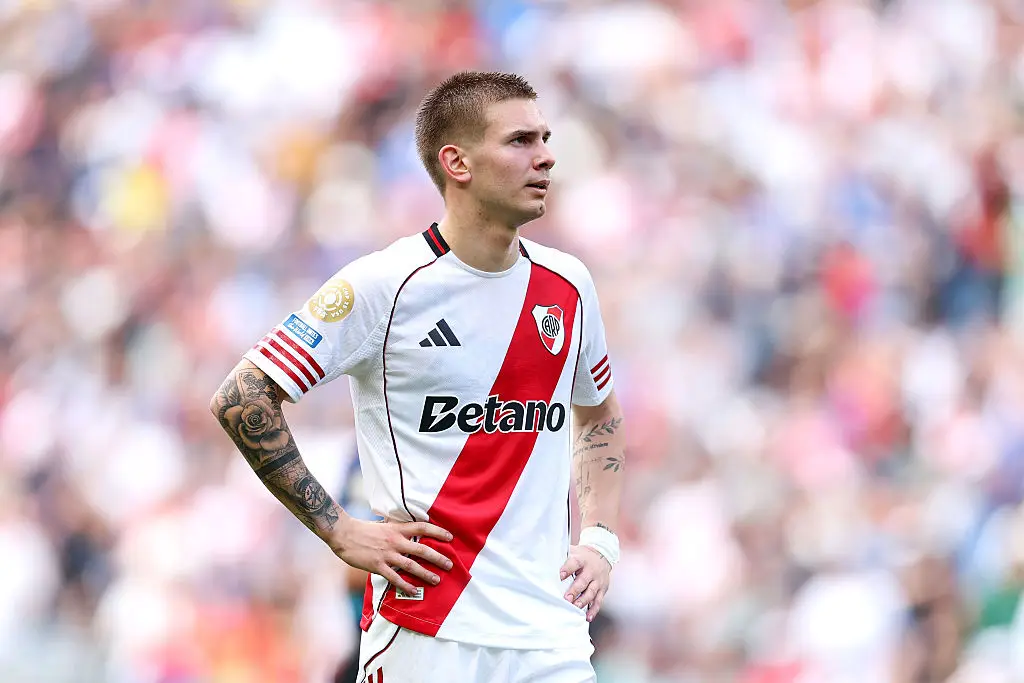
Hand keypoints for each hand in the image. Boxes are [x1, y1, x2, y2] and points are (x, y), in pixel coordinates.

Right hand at [326, 516, 453, 596]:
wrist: (343, 533)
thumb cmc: (363, 529)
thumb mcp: (384, 524)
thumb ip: (398, 528)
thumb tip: (411, 530)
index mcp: (397, 528)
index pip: (423, 528)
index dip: (438, 532)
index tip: (450, 537)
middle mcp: (395, 541)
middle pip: (422, 549)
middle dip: (438, 557)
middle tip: (450, 565)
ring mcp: (387, 554)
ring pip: (412, 565)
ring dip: (426, 573)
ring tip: (437, 580)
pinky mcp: (377, 566)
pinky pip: (395, 578)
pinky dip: (406, 585)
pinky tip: (415, 591)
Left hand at [559, 544, 611, 621]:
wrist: (602, 556)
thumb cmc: (582, 557)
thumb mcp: (573, 552)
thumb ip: (562, 558)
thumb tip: (544, 562)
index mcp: (582, 560)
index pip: (575, 563)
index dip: (567, 569)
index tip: (560, 575)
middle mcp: (591, 571)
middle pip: (583, 581)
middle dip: (575, 590)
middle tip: (567, 598)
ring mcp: (597, 581)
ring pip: (591, 592)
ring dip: (583, 601)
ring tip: (575, 607)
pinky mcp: (602, 590)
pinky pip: (598, 601)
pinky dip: (593, 610)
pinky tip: (588, 617)